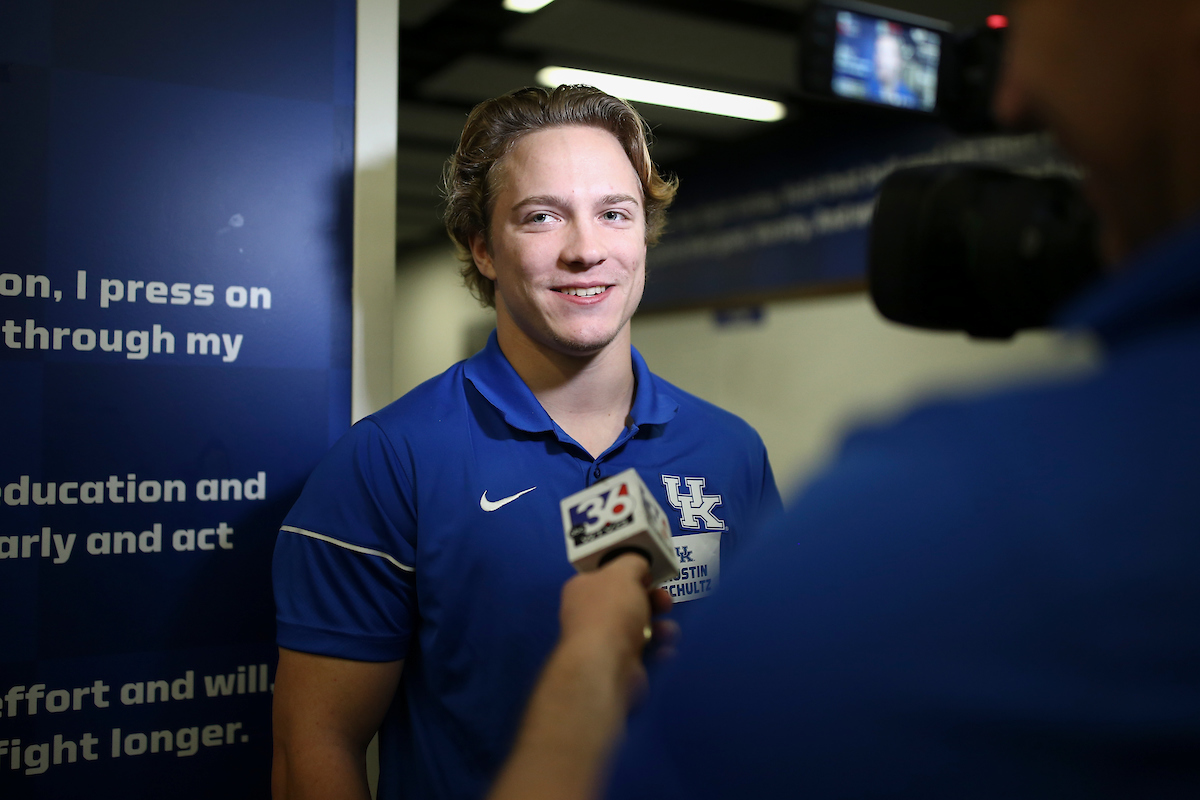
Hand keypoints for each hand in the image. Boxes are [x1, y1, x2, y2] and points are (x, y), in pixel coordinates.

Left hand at [487, 555, 673, 799]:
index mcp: (582, 589)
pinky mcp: (619, 667)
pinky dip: (658, 651)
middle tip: (665, 601)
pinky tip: (664, 651)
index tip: (649, 573)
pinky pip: (645, 653)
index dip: (629, 572)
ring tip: (668, 631)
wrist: (606, 667)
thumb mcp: (624, 572)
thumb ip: (634, 562)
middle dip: (652, 600)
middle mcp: (589, 616)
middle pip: (627, 602)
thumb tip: (639, 566)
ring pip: (640, 629)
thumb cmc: (611, 612)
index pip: (606, 575)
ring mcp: (603, 644)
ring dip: (660, 627)